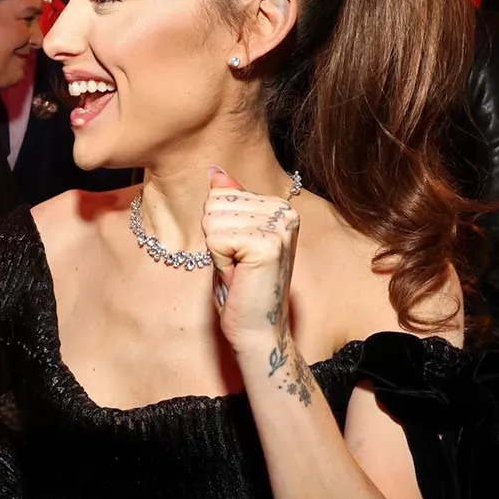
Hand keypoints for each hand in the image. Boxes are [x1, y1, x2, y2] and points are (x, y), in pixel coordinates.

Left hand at [202, 167, 299, 356]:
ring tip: (238, 270)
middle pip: (215, 203)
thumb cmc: (241, 286)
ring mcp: (279, 226)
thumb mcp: (231, 237)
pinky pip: (216, 237)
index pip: (220, 194)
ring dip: (217, 250)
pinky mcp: (268, 243)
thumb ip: (229, 202)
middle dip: (215, 238)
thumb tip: (215, 171)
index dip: (218, 229)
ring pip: (212, 219)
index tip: (238, 252)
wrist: (255, 327)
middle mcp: (285, 211)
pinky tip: (238, 274)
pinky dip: (219, 260)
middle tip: (237, 264)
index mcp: (280, 206)